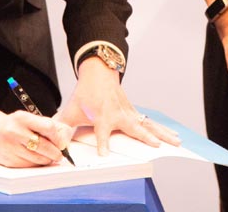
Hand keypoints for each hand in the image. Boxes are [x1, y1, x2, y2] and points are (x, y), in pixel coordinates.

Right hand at [0, 106, 74, 166]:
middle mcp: (16, 132)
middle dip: (56, 153)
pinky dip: (36, 164)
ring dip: (47, 160)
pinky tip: (37, 159)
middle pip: (44, 147)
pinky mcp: (8, 160)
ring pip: (38, 159)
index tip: (60, 142)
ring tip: (49, 157)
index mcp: (23, 118)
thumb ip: (44, 126)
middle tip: (59, 154)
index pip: (48, 127)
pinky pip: (29, 165)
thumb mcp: (26, 118)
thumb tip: (62, 141)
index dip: (57, 137)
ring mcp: (11, 147)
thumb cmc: (13, 125)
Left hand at [54, 58, 180, 155]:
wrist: (99, 72)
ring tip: (176, 142)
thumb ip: (62, 126)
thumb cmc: (85, 93)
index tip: (104, 154)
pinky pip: (150, 122)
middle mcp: (118, 114)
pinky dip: (163, 129)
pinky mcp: (134, 112)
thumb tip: (51, 139)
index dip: (102, 143)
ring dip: (162, 134)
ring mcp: (129, 112)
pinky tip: (174, 136)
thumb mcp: (71, 109)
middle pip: (134, 127)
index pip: (101, 132)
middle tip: (155, 146)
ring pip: (148, 125)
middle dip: (145, 137)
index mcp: (101, 116)